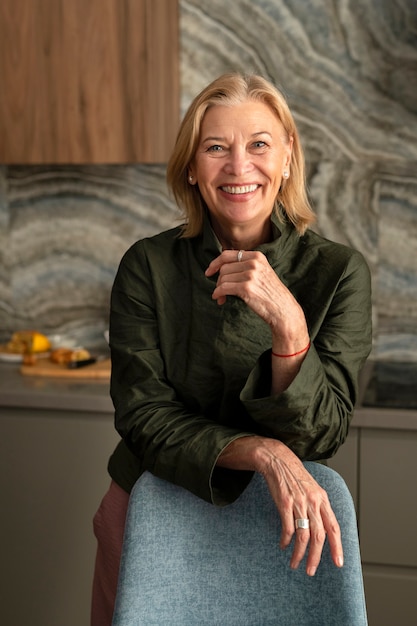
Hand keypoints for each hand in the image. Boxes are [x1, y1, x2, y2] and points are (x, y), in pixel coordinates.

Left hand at [205, 250, 304, 334]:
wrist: (283, 309)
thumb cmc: (270, 293)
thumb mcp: (262, 272)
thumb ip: (246, 265)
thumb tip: (220, 267)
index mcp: (257, 256)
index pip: (228, 255)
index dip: (215, 263)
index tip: (209, 271)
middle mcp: (254, 263)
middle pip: (224, 268)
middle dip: (219, 280)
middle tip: (220, 291)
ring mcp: (251, 275)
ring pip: (223, 278)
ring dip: (218, 289)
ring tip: (222, 297)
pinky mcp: (247, 288)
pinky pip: (223, 288)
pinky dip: (218, 294)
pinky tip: (219, 299)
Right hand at [216, 436, 343, 575]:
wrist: (279, 461)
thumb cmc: (296, 477)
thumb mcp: (313, 490)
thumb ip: (320, 508)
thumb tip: (325, 531)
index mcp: (323, 500)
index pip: (334, 528)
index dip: (337, 547)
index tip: (338, 563)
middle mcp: (313, 502)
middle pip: (319, 536)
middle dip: (315, 557)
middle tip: (310, 571)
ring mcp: (299, 503)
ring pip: (303, 536)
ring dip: (299, 554)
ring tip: (295, 563)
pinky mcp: (284, 503)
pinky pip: (288, 528)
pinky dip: (286, 540)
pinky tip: (283, 545)